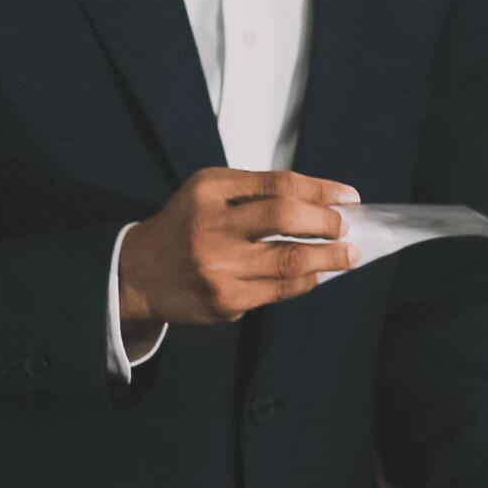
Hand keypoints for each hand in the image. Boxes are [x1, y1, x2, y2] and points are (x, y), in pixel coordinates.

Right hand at [117, 169, 358, 339]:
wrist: (138, 273)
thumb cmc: (188, 225)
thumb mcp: (210, 192)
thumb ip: (258, 192)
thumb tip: (323, 203)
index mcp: (209, 191)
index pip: (278, 185)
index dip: (321, 190)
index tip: (348, 197)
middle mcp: (211, 227)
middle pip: (285, 218)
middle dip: (327, 222)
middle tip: (347, 227)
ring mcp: (218, 268)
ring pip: (289, 261)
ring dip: (328, 257)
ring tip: (348, 255)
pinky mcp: (224, 301)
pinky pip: (279, 291)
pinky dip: (305, 281)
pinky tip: (316, 274)